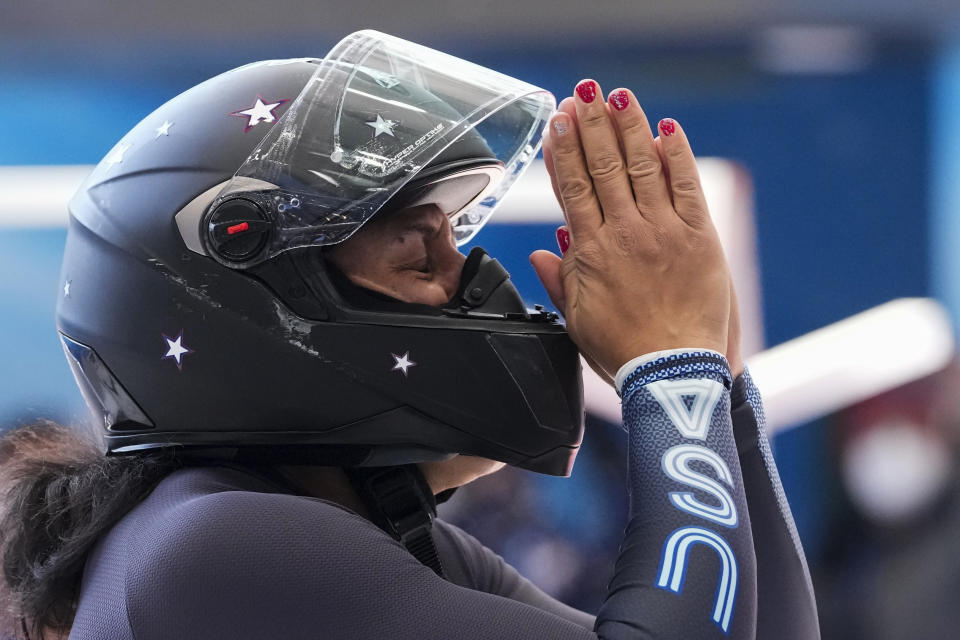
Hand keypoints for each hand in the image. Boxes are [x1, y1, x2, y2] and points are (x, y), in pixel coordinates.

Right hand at [530, 81, 729, 378]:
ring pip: (641, 167)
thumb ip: (559, 280)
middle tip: (583, 93)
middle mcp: (624, 232)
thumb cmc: (623, 351)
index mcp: (590, 251)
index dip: (564, 150)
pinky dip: (676, 155)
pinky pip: (686, 186)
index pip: (573, 187)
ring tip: (617, 96)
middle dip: (591, 125)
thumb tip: (539, 253)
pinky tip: (666, 129)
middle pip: (603, 166)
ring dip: (628, 127)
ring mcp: (663, 231)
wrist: (672, 372)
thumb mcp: (576, 319)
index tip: (558, 122)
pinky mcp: (699, 237)